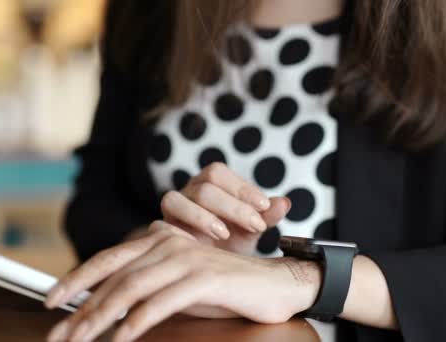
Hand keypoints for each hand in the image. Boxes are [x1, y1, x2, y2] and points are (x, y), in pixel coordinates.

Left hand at [45, 220, 320, 341]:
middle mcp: (170, 242)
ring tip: (81, 340)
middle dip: (81, 308)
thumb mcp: (177, 285)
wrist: (274, 284)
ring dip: (101, 318)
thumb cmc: (224, 287)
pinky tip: (122, 338)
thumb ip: (145, 288)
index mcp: (160, 239)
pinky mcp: (205, 277)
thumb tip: (104, 308)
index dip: (76, 279)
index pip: (108, 258)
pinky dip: (137, 321)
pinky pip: (162, 301)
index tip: (51, 302)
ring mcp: (188, 258)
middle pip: (114, 276)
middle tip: (59, 335)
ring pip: (132, 287)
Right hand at [160, 162, 290, 254]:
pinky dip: (184, 230)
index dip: (242, 187)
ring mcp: (173, 208)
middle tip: (255, 225)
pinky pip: (162, 222)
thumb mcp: (253, 230)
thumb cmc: (231, 244)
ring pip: (177, 198)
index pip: (219, 172)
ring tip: (226, 234)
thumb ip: (268, 215)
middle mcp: (189, 191)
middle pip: (204, 185)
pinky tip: (203, 243)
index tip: (264, 206)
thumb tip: (285, 202)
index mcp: (210, 183)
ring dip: (204, 216)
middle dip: (233, 205)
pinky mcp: (160, 227)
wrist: (209, 268)